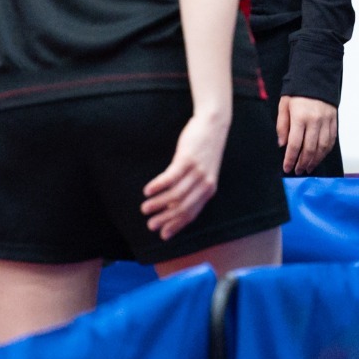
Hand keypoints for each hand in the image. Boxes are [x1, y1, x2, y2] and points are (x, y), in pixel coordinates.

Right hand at [142, 108, 229, 239]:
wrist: (214, 124)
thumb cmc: (205, 149)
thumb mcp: (204, 171)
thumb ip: (193, 188)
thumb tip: (174, 204)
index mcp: (208, 190)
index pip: (191, 214)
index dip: (177, 225)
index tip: (163, 234)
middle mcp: (204, 184)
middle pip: (183, 208)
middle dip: (165, 219)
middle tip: (151, 225)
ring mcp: (196, 172)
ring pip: (175, 194)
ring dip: (158, 203)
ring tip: (145, 208)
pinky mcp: (187, 159)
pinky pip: (171, 177)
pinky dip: (158, 186)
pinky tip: (147, 190)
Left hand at [277, 95, 337, 174]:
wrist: (316, 77)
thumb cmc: (297, 91)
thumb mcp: (284, 105)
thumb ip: (282, 125)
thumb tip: (282, 144)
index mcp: (300, 117)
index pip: (295, 144)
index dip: (290, 159)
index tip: (287, 168)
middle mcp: (315, 121)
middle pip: (309, 149)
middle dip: (302, 163)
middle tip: (297, 171)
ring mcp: (326, 122)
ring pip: (322, 148)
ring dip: (315, 161)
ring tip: (308, 168)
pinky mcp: (334, 121)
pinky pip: (331, 141)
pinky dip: (325, 152)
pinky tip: (319, 157)